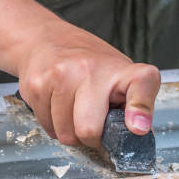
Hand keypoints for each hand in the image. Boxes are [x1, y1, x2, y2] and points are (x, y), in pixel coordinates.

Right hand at [16, 19, 160, 147]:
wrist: (46, 39)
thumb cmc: (89, 64)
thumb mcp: (119, 76)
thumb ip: (134, 105)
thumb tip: (141, 132)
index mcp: (121, 69)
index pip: (141, 84)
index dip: (140, 109)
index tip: (137, 128)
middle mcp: (91, 69)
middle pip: (89, 130)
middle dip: (91, 139)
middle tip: (94, 126)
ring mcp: (61, 75)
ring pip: (65, 135)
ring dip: (70, 132)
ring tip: (73, 111)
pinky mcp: (37, 85)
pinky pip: (48, 129)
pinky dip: (54, 126)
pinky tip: (58, 106)